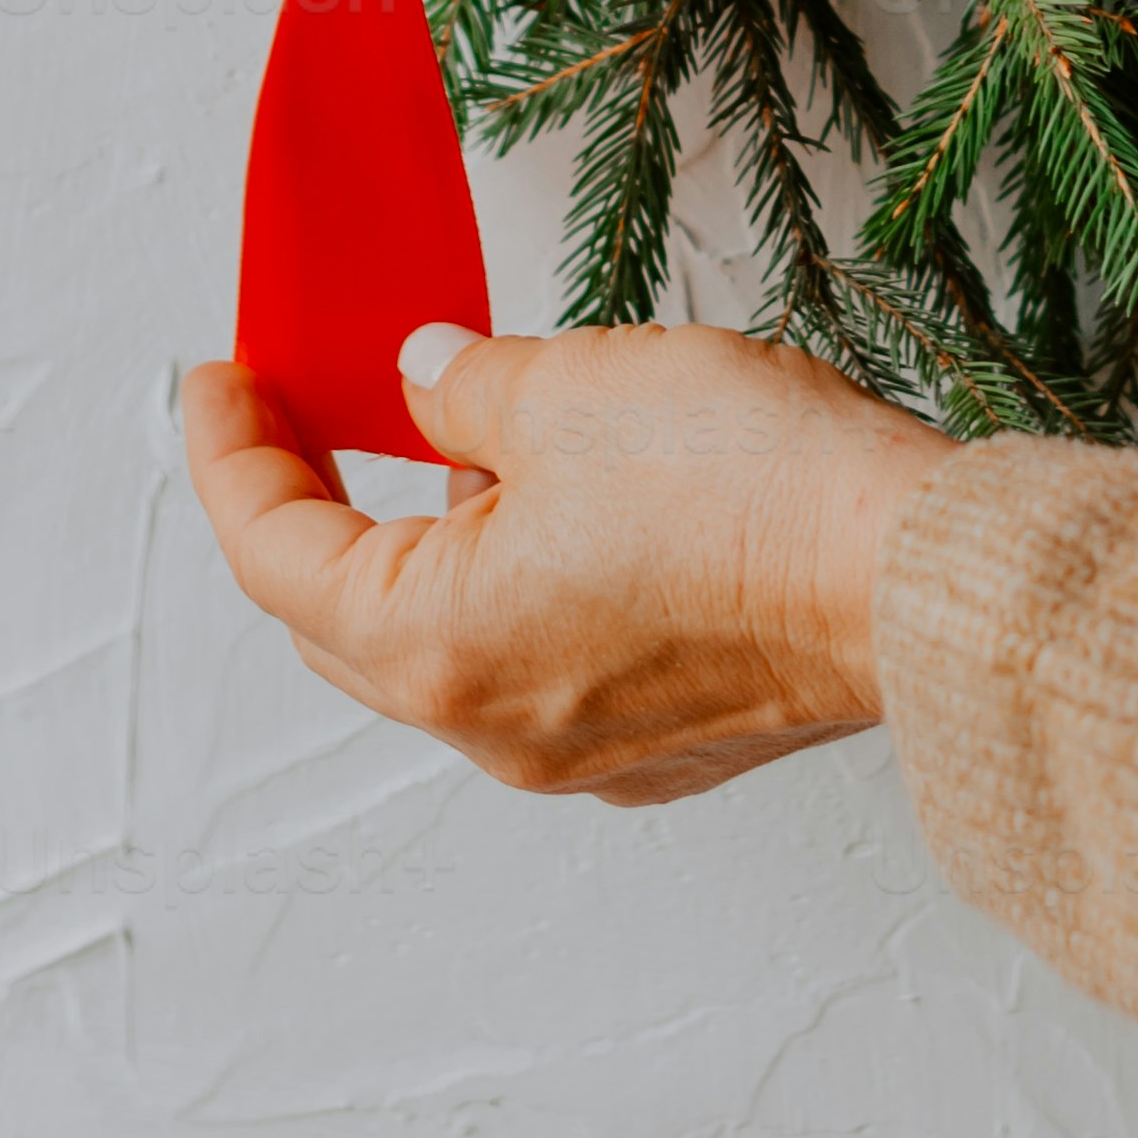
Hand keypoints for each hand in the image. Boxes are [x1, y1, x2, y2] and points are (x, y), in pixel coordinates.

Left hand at [181, 318, 946, 803]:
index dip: (231, 455)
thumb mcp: (568, 387)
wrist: (918, 576)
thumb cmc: (751, 489)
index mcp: (436, 647)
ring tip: (457, 442)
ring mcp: (580, 753)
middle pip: (342, 621)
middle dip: (311, 513)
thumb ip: (462, 387)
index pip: (273, 554)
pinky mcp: (661, 745)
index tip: (219, 384)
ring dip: (427, 552)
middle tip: (300, 415)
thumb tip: (423, 384)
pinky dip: (514, 590)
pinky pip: (540, 668)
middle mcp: (491, 729)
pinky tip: (559, 509)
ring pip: (449, 647)